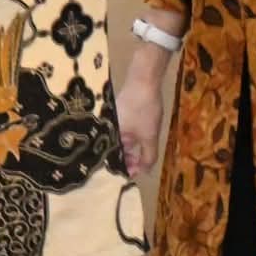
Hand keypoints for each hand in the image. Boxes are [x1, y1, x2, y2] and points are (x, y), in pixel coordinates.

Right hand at [117, 62, 167, 178]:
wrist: (143, 81)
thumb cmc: (144, 110)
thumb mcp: (149, 137)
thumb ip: (147, 157)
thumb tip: (144, 173)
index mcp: (110, 136)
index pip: (112, 159)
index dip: (124, 169)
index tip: (135, 175)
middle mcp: (106, 129)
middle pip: (114, 151)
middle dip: (127, 161)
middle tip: (140, 167)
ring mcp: (111, 121)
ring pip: (118, 142)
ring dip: (129, 150)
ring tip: (141, 157)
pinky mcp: (116, 115)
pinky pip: (120, 133)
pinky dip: (129, 140)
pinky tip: (138, 143)